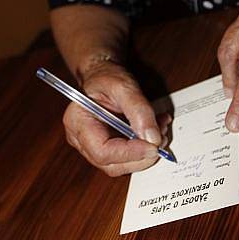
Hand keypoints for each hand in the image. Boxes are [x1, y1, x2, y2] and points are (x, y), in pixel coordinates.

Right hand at [62, 60, 169, 176]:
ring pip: (121, 165)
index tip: (153, 146)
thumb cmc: (106, 77)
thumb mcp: (123, 85)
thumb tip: (152, 138)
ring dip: (145, 154)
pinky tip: (154, 132)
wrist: (102, 74)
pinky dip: (144, 149)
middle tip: (161, 139)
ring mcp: (92, 146)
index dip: (130, 153)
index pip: (102, 151)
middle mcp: (80, 139)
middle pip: (111, 165)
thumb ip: (139, 110)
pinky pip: (126, 158)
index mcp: (78, 121)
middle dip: (141, 157)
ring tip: (160, 131)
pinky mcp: (106, 148)